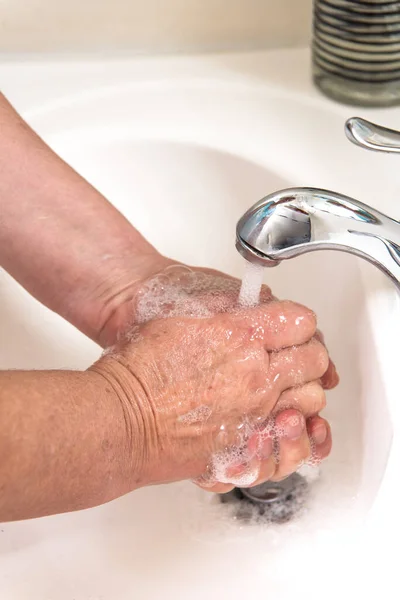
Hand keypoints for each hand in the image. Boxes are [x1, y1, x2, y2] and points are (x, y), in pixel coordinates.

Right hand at [92, 297, 330, 492]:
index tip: (289, 326)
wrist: (119, 419)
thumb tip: (252, 306)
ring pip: (313, 398)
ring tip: (286, 388)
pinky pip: (292, 434)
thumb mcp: (181, 318)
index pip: (301, 321)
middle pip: (315, 359)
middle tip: (291, 355)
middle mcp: (254, 374)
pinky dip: (291, 425)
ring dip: (304, 389)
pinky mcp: (248, 443)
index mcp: (239, 335)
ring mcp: (254, 412)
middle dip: (308, 354)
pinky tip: (278, 419)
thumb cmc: (139, 369)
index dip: (297, 322)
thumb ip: (226, 311)